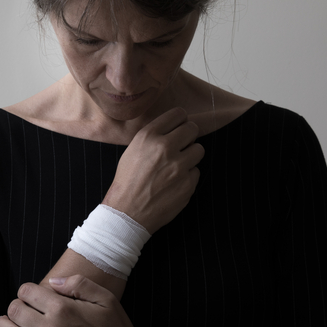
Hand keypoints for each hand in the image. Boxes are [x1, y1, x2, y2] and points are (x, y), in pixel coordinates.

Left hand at [0, 275, 143, 326]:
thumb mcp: (105, 298)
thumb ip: (78, 284)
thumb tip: (51, 282)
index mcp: (63, 309)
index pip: (27, 292)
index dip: (26, 291)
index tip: (32, 295)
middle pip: (15, 311)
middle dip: (15, 306)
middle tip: (22, 309)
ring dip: (3, 324)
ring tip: (6, 323)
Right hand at [102, 107, 203, 233]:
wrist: (127, 213)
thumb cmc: (128, 181)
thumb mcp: (133, 150)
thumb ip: (153, 136)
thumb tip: (174, 127)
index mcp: (149, 137)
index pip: (177, 114)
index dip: (180, 119)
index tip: (180, 124)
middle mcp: (165, 148)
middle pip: (192, 129)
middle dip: (189, 135)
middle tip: (183, 143)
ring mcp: (179, 167)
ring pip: (199, 149)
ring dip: (191, 155)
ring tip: (178, 164)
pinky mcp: (188, 184)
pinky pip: (196, 171)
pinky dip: (188, 175)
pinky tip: (175, 182)